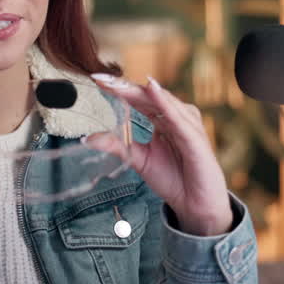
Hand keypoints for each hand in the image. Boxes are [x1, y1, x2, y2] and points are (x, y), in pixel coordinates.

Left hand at [90, 74, 231, 236]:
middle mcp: (176, 116)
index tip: (96, 79)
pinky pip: (177, 117)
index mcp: (162, 118)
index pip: (137, 98)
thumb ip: (117, 146)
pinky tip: (152, 89)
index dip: (117, 88)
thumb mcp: (138, 159)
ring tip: (117, 83)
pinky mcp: (195, 137)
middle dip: (123, 86)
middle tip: (101, 78)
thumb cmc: (173, 178)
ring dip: (138, 90)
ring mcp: (187, 124)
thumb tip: (88, 138)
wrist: (195, 204)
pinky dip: (164, 102)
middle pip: (147, 95)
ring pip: (160, 101)